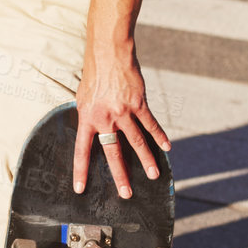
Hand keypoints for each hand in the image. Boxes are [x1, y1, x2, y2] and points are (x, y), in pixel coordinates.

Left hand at [72, 43, 170, 199]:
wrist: (108, 53)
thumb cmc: (94, 74)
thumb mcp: (82, 97)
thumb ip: (89, 116)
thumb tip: (92, 130)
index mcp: (87, 118)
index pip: (81, 150)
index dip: (81, 171)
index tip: (80, 189)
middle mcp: (104, 118)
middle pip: (112, 152)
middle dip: (120, 175)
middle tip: (126, 194)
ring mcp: (123, 112)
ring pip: (137, 142)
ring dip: (146, 161)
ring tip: (153, 176)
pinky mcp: (138, 104)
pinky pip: (151, 125)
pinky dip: (160, 136)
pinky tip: (167, 147)